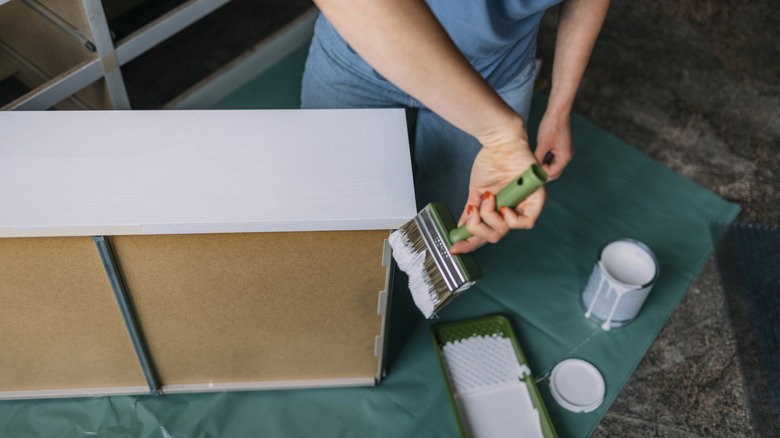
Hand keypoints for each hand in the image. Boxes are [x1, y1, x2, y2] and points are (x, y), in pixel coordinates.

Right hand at [450, 126, 546, 254]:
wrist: (499, 142)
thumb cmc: (491, 161)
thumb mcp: (476, 191)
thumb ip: (471, 211)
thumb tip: (460, 228)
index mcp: (498, 208)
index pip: (486, 232)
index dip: (470, 243)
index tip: (454, 248)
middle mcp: (512, 210)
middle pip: (496, 235)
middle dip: (480, 229)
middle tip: (473, 216)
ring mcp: (524, 205)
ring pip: (506, 230)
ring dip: (491, 217)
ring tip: (488, 199)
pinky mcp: (537, 199)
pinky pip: (526, 222)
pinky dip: (512, 219)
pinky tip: (504, 208)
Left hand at [534, 111, 572, 180]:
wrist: (558, 111)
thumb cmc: (551, 126)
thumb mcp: (542, 144)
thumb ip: (538, 158)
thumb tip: (531, 169)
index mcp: (564, 158)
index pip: (552, 173)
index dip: (540, 174)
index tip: (530, 170)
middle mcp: (567, 156)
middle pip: (554, 172)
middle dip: (542, 173)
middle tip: (530, 171)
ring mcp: (564, 152)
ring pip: (553, 166)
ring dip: (543, 166)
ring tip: (532, 164)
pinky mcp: (561, 147)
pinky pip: (553, 158)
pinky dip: (545, 160)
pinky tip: (537, 157)